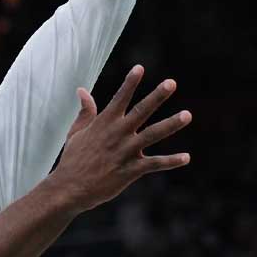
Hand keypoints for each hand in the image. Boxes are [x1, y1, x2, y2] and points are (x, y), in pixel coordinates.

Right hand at [49, 66, 191, 211]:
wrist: (69, 189)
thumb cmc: (73, 160)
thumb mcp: (76, 132)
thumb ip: (85, 112)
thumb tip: (82, 91)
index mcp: (104, 123)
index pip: (119, 97)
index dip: (130, 82)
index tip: (140, 68)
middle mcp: (117, 134)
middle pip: (141, 111)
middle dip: (157, 96)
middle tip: (172, 83)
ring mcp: (125, 152)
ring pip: (152, 134)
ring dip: (170, 124)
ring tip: (187, 115)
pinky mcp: (130, 170)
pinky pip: (154, 164)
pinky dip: (171, 161)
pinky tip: (186, 157)